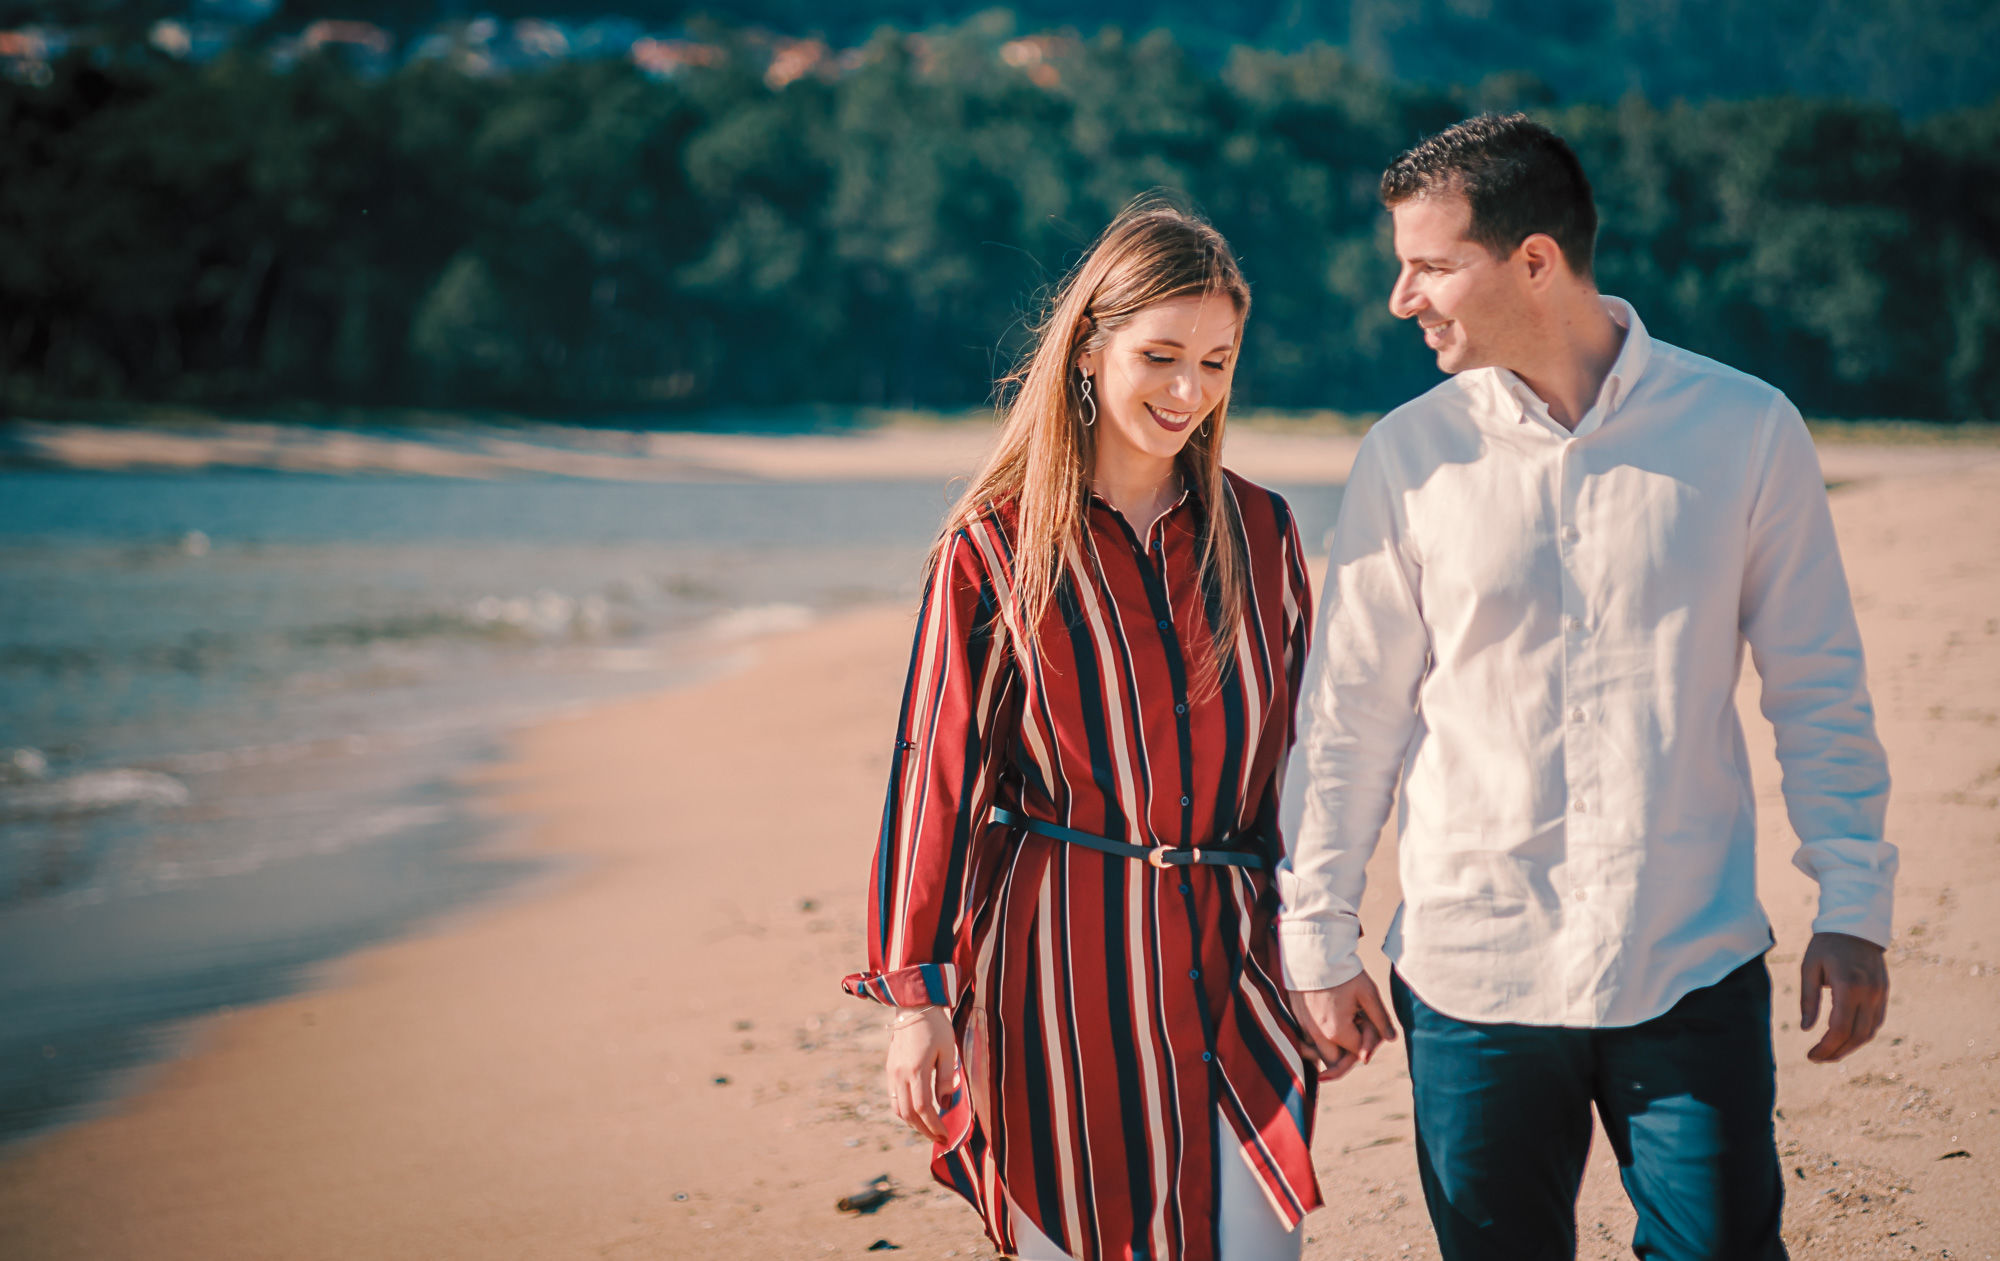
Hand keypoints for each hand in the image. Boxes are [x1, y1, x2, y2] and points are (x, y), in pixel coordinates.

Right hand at [885, 1007, 956, 1142]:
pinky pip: (893, 1097)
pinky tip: (918, 1112)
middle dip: (924, 1130)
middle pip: (908, 1114)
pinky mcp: (890, 1068)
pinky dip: (905, 1111)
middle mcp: (900, 1074)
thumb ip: (946, 1079)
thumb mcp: (948, 1050)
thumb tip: (946, 1105)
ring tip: (929, 1128)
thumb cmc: (936, 1026)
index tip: (946, 1136)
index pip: (923, 1108)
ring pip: (897, 1109)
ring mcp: (892, 1072)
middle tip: (940, 1138)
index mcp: (915, 1070)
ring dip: (913, 1123)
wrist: (914, 1005)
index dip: (934, 1126)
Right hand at [1288, 971, 1397, 1080]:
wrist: (1312, 952)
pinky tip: (1329, 1018)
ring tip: (1344, 1022)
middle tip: (1356, 1029)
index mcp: (1336, 1031)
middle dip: (1349, 1054)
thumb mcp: (1367, 993)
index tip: (1369, 1019)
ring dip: (1333, 1048)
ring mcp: (1304, 1028)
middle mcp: (1317, 1035)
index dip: (1369, 1040)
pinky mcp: (1297, 1019)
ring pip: (1320, 1054)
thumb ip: (1380, 1019)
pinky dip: (1320, 1038)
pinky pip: (1308, 1041)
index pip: (1358, 1053)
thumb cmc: (1343, 972)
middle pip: (1336, 1062)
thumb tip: (1391, 1039)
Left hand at [1800, 931, 1888, 1062]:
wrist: (1856, 926)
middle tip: (1818, 1058)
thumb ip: (1808, 999)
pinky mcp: (1884, 993)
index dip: (1826, 1047)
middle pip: (1856, 1035)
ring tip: (1830, 1053)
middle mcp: (1869, 993)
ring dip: (1850, 1047)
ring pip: (1869, 1032)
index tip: (1811, 1055)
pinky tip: (1846, 1040)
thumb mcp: (1809, 968)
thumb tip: (1807, 1030)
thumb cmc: (1826, 946)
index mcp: (1848, 986)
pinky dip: (1862, 1035)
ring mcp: (1880, 994)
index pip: (1839, 1028)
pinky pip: (1876, 1022)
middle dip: (1836, 1052)